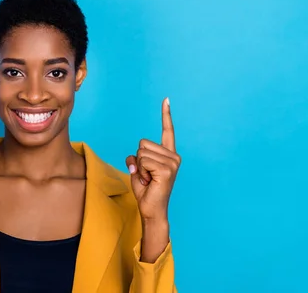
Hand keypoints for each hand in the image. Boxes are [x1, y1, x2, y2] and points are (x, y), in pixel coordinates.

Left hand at [126, 98, 179, 221]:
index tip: (166, 99)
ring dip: (139, 167)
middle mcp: (174, 156)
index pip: (167, 130)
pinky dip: (141, 171)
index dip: (166, 115)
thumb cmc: (146, 189)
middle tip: (147, 175)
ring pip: (141, 152)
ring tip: (148, 179)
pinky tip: (149, 181)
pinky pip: (142, 161)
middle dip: (138, 159)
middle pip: (142, 143)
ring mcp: (172, 162)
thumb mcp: (138, 169)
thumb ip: (136, 158)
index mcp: (168, 154)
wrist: (151, 208)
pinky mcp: (167, 169)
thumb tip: (133, 160)